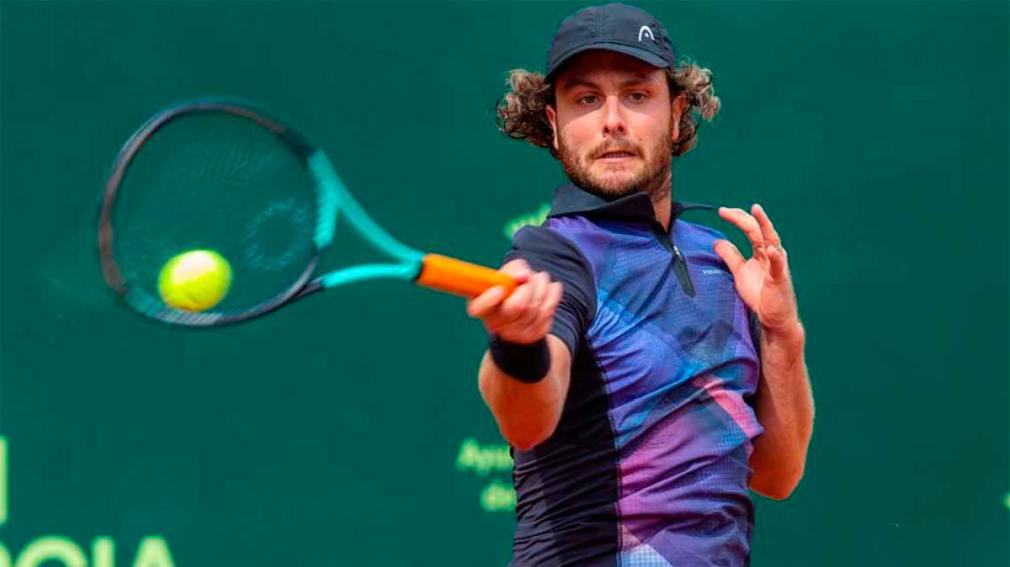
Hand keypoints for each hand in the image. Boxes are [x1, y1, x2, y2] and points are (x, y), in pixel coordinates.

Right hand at [466, 259, 562, 343]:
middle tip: (528, 278)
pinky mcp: (534, 334)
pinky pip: (548, 311)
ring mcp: (515, 333)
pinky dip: (552, 294)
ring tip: (540, 279)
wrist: (525, 305)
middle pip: (516, 306)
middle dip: (527, 287)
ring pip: (536, 307)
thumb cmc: (511, 286)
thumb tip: (523, 276)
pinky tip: (550, 288)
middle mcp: (495, 323)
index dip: (489, 300)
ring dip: (541, 286)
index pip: (479, 308)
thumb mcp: (507, 273)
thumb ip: (512, 269)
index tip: (500, 289)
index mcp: (481, 307)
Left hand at [714, 204, 799, 334]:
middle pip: (758, 230)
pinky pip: (778, 266)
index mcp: (762, 251)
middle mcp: (771, 254)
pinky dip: (775, 256)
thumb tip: (717, 241)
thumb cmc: (760, 294)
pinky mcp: (779, 280)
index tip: (721, 211)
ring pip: (772, 241)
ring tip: (756, 211)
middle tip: (724, 210)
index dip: (737, 218)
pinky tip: (770, 249)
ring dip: (764, 225)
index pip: (750, 229)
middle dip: (743, 218)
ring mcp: (777, 265)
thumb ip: (731, 256)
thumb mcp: (740, 272)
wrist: (773, 317)